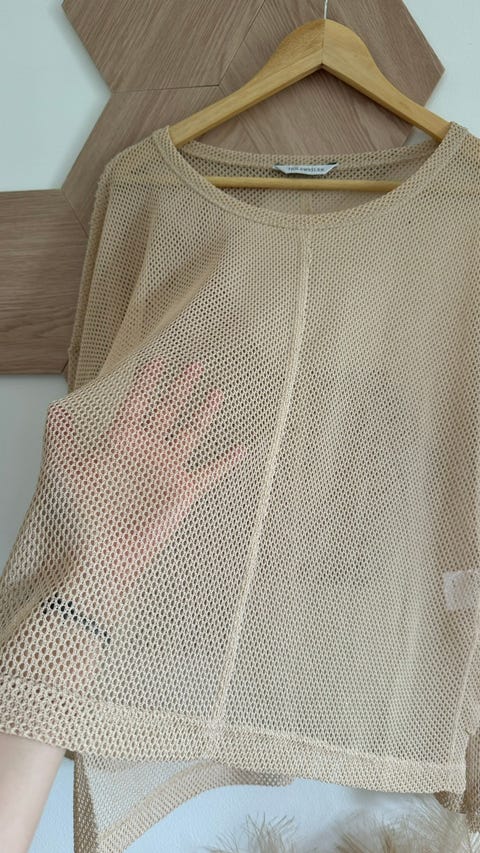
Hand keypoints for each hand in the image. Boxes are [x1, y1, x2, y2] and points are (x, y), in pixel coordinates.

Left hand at [31, 357, 248, 684]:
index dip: (147, 381)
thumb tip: (54, 408)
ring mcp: (166, 471)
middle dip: (181, 387)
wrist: (98, 555)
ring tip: (217, 391)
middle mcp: (146, 452)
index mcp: (119, 442)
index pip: (137, 402)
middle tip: (196, 364)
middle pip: (168, 410)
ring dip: (203, 413)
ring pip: (190, 433)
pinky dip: (226, 462)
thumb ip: (60, 439)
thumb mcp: (62, 470)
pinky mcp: (182, 492)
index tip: (156, 360)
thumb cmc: (77, 514)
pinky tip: (241, 448)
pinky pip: (210, 473)